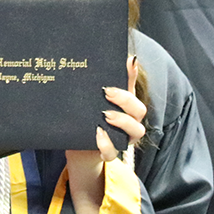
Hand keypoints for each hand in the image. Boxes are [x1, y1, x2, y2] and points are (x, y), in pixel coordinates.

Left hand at [63, 55, 146, 213]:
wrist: (73, 147)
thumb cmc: (84, 119)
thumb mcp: (88, 100)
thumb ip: (97, 84)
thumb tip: (106, 60)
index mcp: (124, 106)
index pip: (134, 88)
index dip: (133, 76)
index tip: (126, 62)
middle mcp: (129, 122)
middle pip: (140, 110)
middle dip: (125, 100)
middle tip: (106, 92)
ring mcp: (122, 139)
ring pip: (137, 131)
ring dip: (122, 121)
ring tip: (104, 115)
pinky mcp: (109, 153)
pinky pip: (114, 153)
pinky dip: (107, 144)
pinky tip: (97, 136)